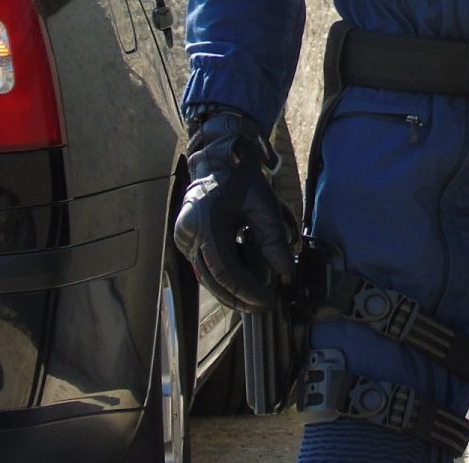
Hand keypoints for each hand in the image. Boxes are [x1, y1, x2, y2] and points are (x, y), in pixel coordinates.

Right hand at [173, 107, 298, 311]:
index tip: (268, 300)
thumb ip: (274, 239)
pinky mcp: (186, 241)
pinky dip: (223, 278)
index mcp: (205, 221)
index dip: (247, 289)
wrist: (220, 162)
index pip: (225, 269)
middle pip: (212, 279)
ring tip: (255, 299)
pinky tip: (243, 283)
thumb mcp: (264, 205)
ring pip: (206, 277)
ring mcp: (183, 238)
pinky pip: (204, 267)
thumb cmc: (242, 180)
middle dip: (239, 297)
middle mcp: (187, 233)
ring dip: (230, 291)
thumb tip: (286, 271)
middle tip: (264, 306)